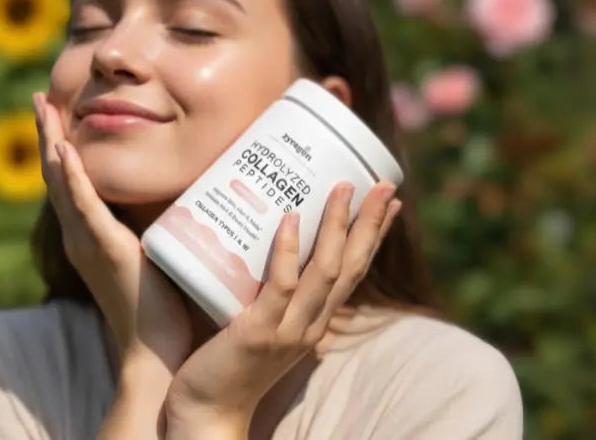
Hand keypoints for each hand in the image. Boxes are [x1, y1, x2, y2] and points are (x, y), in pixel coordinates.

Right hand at [33, 93, 193, 377]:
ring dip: (52, 141)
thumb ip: (154, 224)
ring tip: (44, 107)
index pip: (69, 181)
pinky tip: (64, 149)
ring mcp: (88, 241)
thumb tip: (175, 192)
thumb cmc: (161, 307)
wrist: (156, 352)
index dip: (59, 145)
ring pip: (62, 181)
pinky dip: (71, 175)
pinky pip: (83, 205)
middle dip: (46, 133)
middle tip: (38, 96)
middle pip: (56, 174)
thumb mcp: (150, 252)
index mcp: (89, 235)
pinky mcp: (105, 248)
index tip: (54, 111)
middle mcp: (80, 235)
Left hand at [164, 180, 400, 437]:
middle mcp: (310, 324)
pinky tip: (292, 220)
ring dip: (337, 227)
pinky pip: (281, 286)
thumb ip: (270, 287)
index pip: (354, 271)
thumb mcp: (261, 319)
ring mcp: (287, 329)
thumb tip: (266, 235)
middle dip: (370, 224)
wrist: (206, 410)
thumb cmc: (227, 360)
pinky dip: (289, 251)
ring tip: (343, 187)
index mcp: (315, 320)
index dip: (373, 235)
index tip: (389, 200)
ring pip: (325, 272)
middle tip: (383, 183)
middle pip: (351, 267)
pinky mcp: (258, 332)